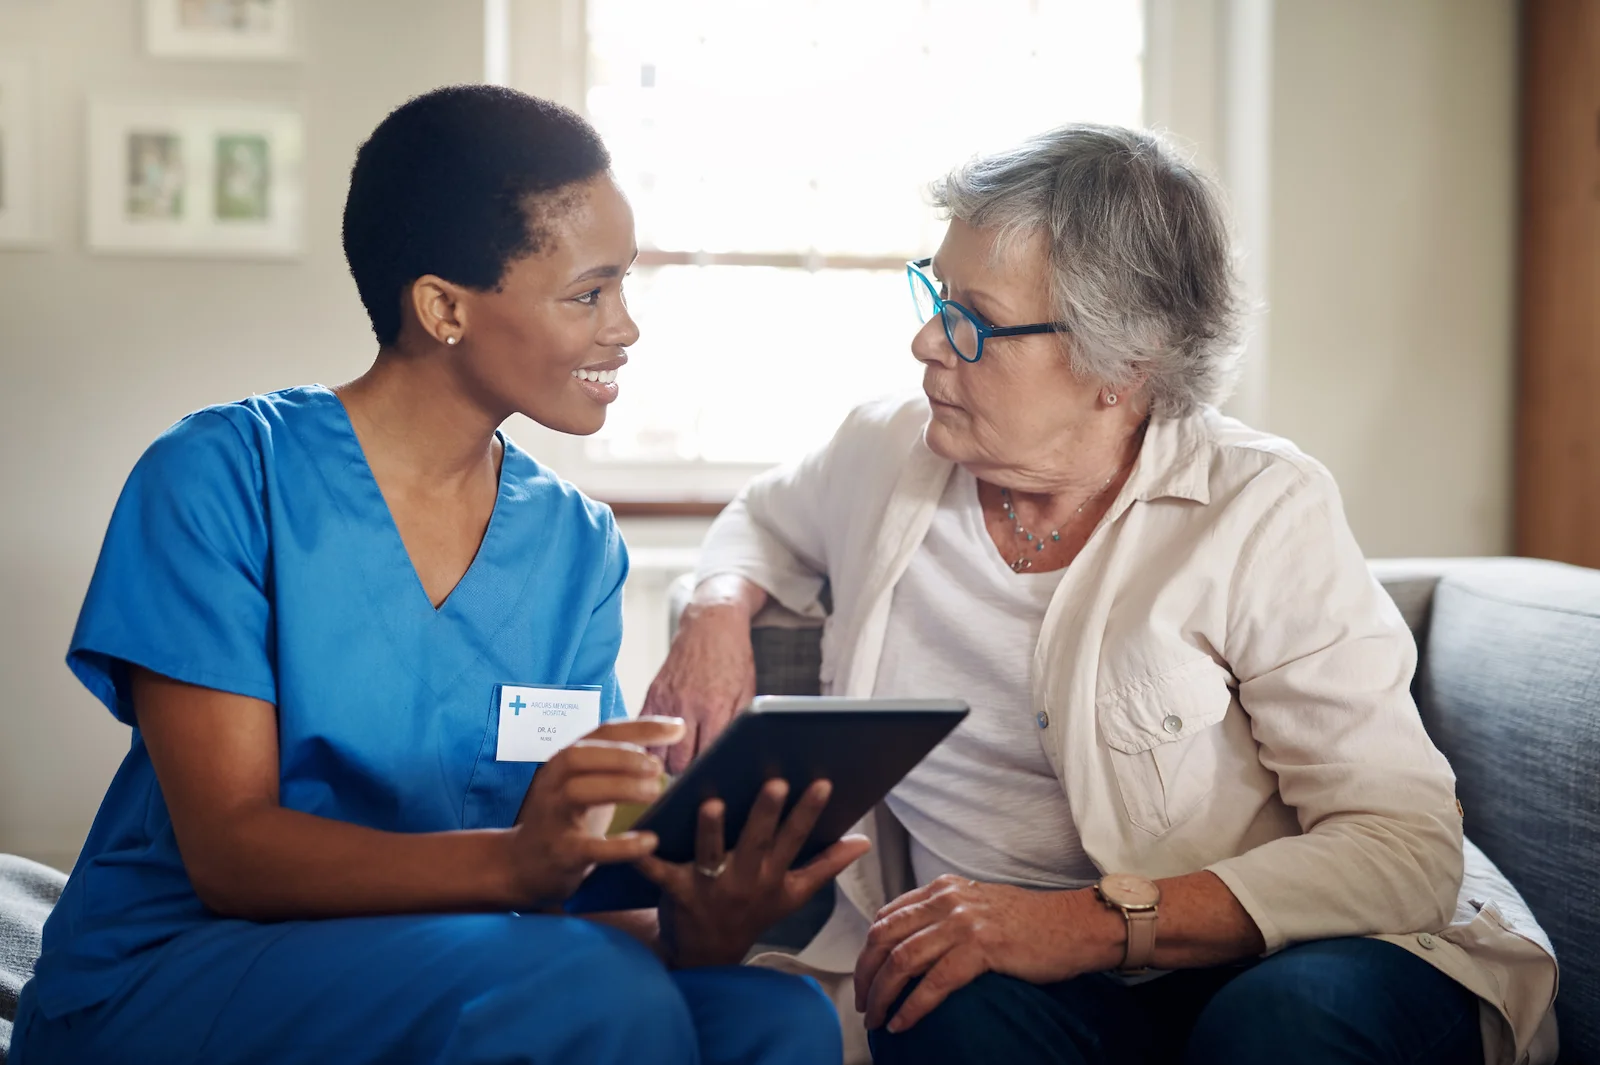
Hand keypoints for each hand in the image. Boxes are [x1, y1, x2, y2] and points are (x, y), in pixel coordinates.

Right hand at [506, 716, 684, 908]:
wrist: (523, 865)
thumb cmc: (568, 818)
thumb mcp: (587, 784)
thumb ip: (618, 764)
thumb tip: (671, 742)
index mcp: (566, 760)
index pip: (603, 731)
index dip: (642, 727)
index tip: (678, 728)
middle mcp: (554, 782)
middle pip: (581, 755)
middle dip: (622, 755)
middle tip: (658, 766)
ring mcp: (553, 816)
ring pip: (579, 790)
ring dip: (621, 787)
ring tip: (655, 792)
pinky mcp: (560, 852)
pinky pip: (590, 847)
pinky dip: (621, 845)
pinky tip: (649, 841)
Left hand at [636, 778, 871, 967]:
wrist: (707, 955)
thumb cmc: (753, 912)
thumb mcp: (794, 894)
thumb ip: (827, 865)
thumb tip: (864, 841)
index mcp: (773, 875)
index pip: (796, 839)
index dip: (809, 812)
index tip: (822, 783)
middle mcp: (745, 879)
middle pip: (757, 842)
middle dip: (766, 813)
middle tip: (774, 782)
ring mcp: (710, 887)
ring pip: (711, 855)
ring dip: (712, 831)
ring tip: (713, 804)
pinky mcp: (677, 891)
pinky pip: (660, 873)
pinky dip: (646, 860)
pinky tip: (640, 839)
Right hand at [641, 600, 757, 773]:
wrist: (711, 624)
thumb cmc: (733, 658)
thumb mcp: (746, 691)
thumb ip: (738, 724)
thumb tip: (732, 756)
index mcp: (715, 706)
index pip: (707, 757)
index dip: (709, 774)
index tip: (711, 785)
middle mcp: (688, 706)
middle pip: (680, 762)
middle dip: (688, 776)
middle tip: (694, 781)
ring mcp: (667, 700)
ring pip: (658, 752)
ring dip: (667, 764)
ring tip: (678, 768)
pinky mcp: (653, 693)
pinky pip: (643, 731)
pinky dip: (650, 745)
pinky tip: (660, 750)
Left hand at [854, 875, 1109, 1033]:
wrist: (1075, 924)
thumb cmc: (1031, 922)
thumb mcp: (978, 905)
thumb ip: (945, 914)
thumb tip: (913, 942)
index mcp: (942, 889)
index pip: (887, 917)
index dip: (868, 950)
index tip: (865, 977)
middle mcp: (947, 900)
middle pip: (885, 937)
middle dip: (866, 974)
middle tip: (863, 1004)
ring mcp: (963, 923)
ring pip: (902, 960)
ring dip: (883, 995)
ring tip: (877, 1019)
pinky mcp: (981, 948)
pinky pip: (934, 982)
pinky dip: (913, 1007)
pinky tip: (903, 1024)